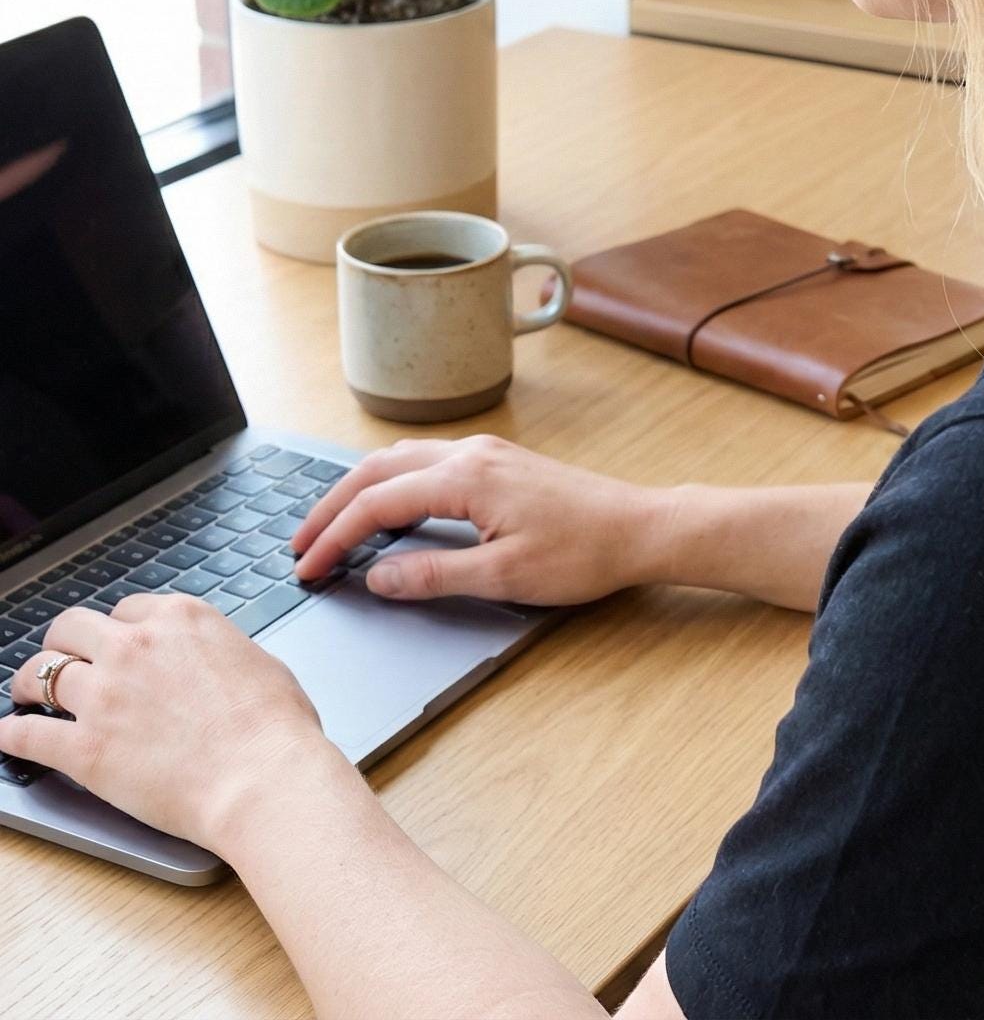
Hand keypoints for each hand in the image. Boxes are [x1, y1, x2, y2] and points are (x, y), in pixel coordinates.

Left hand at [0, 593, 333, 847]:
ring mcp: (105, 695)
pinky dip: (12, 735)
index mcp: (182, 618)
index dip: (118, 631)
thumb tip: (209, 663)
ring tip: (27, 695)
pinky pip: (25, 735)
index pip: (127, 610)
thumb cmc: (274, 726)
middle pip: (71, 628)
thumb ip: (217, 651)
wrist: (261, 776)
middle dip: (64, 643)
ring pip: (39, 673)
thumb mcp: (256, 660)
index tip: (114, 646)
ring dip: (29, 683)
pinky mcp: (84, 748)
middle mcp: (135, 646)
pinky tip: (10, 736)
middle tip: (62, 661)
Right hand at [291, 434, 673, 606]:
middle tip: (298, 544)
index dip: (334, 536)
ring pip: (402, 459)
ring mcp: (487, 453)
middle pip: (379, 469)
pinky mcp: (500, 462)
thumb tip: (376, 576)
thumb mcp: (503, 576)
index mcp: (467, 477)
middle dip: (332, 506)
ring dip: (360, 489)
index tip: (306, 568)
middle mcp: (472, 453)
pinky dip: (392, 482)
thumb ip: (433, 575)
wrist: (638, 528)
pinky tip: (388, 508)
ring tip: (331, 526)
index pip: (378, 503)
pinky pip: (427, 461)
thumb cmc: (582, 553)